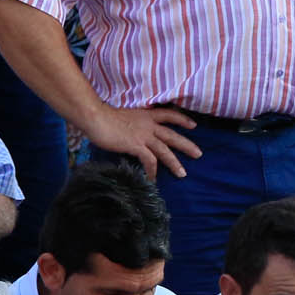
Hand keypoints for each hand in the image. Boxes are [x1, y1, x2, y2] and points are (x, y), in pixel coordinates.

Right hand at [83, 104, 201, 179]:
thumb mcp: (123, 116)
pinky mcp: (136, 145)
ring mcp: (143, 135)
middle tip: (199, 154)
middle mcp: (148, 125)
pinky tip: (153, 179)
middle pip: (172, 135)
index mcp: (146, 115)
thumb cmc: (103, 117)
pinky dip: (152, 171)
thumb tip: (132, 132)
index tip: (193, 125)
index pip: (168, 114)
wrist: (95, 117)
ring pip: (165, 150)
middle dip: (187, 145)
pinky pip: (149, 161)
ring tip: (182, 174)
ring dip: (175, 163)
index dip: (181, 120)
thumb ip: (132, 124)